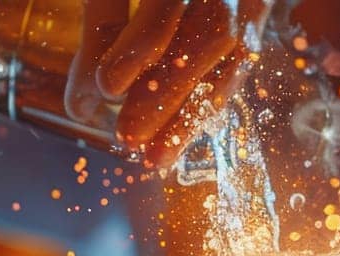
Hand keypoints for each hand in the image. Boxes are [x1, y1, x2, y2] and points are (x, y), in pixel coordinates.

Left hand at [65, 0, 269, 165]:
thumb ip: (100, 30)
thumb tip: (81, 106)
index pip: (165, 8)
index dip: (136, 49)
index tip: (106, 87)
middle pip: (210, 37)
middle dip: (168, 95)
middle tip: (129, 139)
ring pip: (236, 57)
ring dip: (195, 113)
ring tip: (158, 157)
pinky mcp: (258, 12)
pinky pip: (243, 61)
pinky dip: (211, 98)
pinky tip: (184, 131)